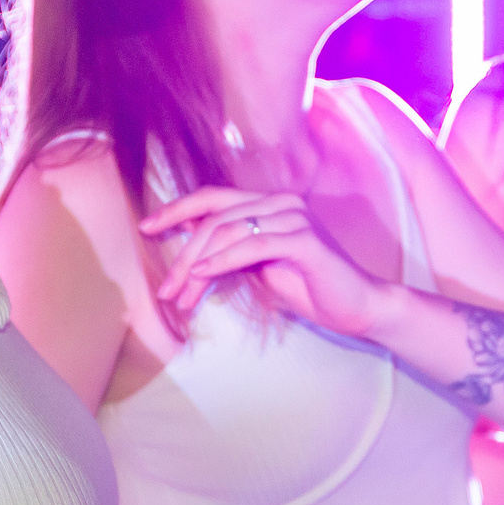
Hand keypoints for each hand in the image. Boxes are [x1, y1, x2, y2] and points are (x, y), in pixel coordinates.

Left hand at [140, 187, 393, 336]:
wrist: (357, 307)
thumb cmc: (310, 287)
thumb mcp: (260, 267)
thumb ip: (231, 249)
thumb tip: (192, 244)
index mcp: (269, 204)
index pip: (213, 198)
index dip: (177, 210)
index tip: (146, 228)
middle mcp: (281, 202)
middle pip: (215, 217)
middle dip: (183, 253)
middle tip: (166, 289)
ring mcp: (295, 218)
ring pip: (229, 232)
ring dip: (198, 265)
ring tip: (181, 294)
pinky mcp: (306, 241)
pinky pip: (254, 246)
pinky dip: (224, 261)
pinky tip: (203, 276)